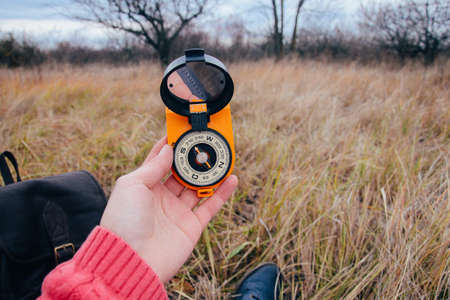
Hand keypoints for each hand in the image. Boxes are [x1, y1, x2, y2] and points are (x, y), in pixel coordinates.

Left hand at [100, 137, 237, 282]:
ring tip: (222, 157)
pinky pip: (211, 206)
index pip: (160, 160)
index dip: (171, 145)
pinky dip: (223, 193)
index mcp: (145, 186)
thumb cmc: (124, 221)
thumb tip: (168, 148)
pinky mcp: (192, 226)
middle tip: (208, 142)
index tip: (183, 131)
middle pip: (182, 172)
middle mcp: (162, 197)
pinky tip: (232, 178)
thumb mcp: (132, 185)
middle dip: (194, 158)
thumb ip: (152, 166)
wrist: (132, 260)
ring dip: (210, 173)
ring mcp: (178, 211)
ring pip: (199, 187)